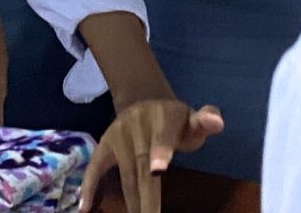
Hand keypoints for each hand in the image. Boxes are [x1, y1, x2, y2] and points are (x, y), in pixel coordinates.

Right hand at [80, 99, 222, 212]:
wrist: (144, 99)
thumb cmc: (174, 120)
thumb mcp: (192, 117)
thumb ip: (206, 119)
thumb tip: (216, 122)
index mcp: (163, 118)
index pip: (162, 136)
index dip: (160, 152)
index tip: (158, 170)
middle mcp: (137, 126)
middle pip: (142, 164)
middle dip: (147, 195)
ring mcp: (118, 136)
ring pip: (126, 174)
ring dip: (131, 202)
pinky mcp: (104, 146)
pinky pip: (95, 168)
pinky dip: (89, 187)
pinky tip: (84, 208)